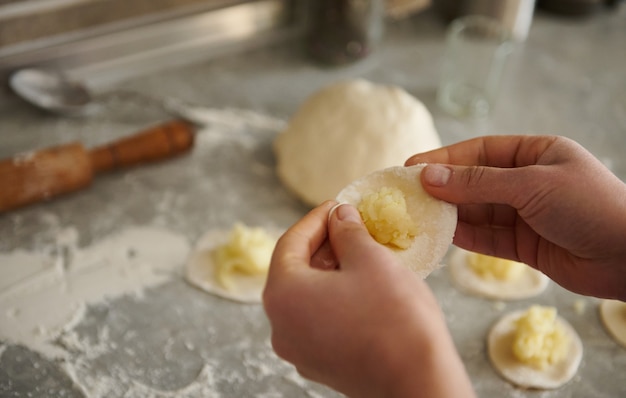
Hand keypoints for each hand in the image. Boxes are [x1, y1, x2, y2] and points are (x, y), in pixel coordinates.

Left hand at [263, 201, 474, 397]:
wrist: (418, 380)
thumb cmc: (394, 316)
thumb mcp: (370, 259)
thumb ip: (348, 231)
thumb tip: (340, 217)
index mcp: (283, 295)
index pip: (289, 243)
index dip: (315, 219)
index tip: (338, 205)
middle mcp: (281, 326)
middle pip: (295, 271)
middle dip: (324, 245)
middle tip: (352, 226)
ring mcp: (298, 350)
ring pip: (308, 298)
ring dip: (330, 272)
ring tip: (360, 253)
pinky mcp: (319, 365)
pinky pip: (319, 320)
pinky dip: (334, 298)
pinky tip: (362, 287)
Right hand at [406, 135, 625, 299]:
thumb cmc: (590, 206)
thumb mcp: (531, 184)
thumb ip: (477, 183)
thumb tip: (429, 176)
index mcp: (534, 153)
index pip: (479, 152)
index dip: (443, 159)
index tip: (410, 166)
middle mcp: (526, 182)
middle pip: (473, 182)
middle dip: (441, 188)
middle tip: (405, 195)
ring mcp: (524, 214)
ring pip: (476, 211)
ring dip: (448, 214)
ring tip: (415, 216)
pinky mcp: (523, 245)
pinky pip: (485, 238)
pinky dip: (463, 236)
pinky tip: (440, 234)